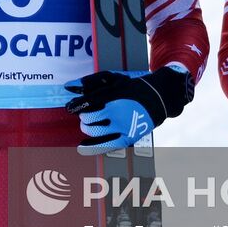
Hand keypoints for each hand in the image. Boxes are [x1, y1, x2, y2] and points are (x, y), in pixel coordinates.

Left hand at [64, 67, 194, 155]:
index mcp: (112, 96)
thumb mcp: (113, 79)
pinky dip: (92, 147)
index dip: (74, 107)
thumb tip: (68, 86)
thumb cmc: (133, 86)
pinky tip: (82, 146)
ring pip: (94, 131)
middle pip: (87, 118)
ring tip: (89, 124)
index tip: (70, 108)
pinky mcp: (128, 137)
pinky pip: (106, 145)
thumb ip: (90, 82)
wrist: (159, 97)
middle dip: (83, 116)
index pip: (85, 104)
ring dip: (87, 128)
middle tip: (86, 114)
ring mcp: (122, 126)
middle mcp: (116, 112)